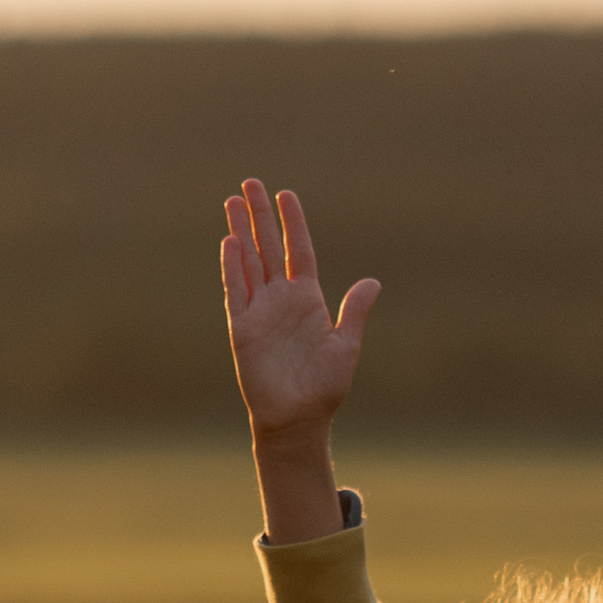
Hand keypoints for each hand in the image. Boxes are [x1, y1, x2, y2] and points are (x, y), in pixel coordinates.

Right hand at [221, 181, 380, 442]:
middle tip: (250, 182)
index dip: (293, 222)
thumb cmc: (323, 388)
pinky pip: (236, 291)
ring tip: (232, 201)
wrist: (298, 420)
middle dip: (260, 215)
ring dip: (241, 231)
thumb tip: (373, 282)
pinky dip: (232, 267)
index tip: (286, 194)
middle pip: (268, 247)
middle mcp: (281, 299)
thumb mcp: (345, 345)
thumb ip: (354, 311)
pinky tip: (229, 241)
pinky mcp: (242, 328)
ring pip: (248, 261)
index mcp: (307, 299)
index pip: (298, 250)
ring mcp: (260, 311)